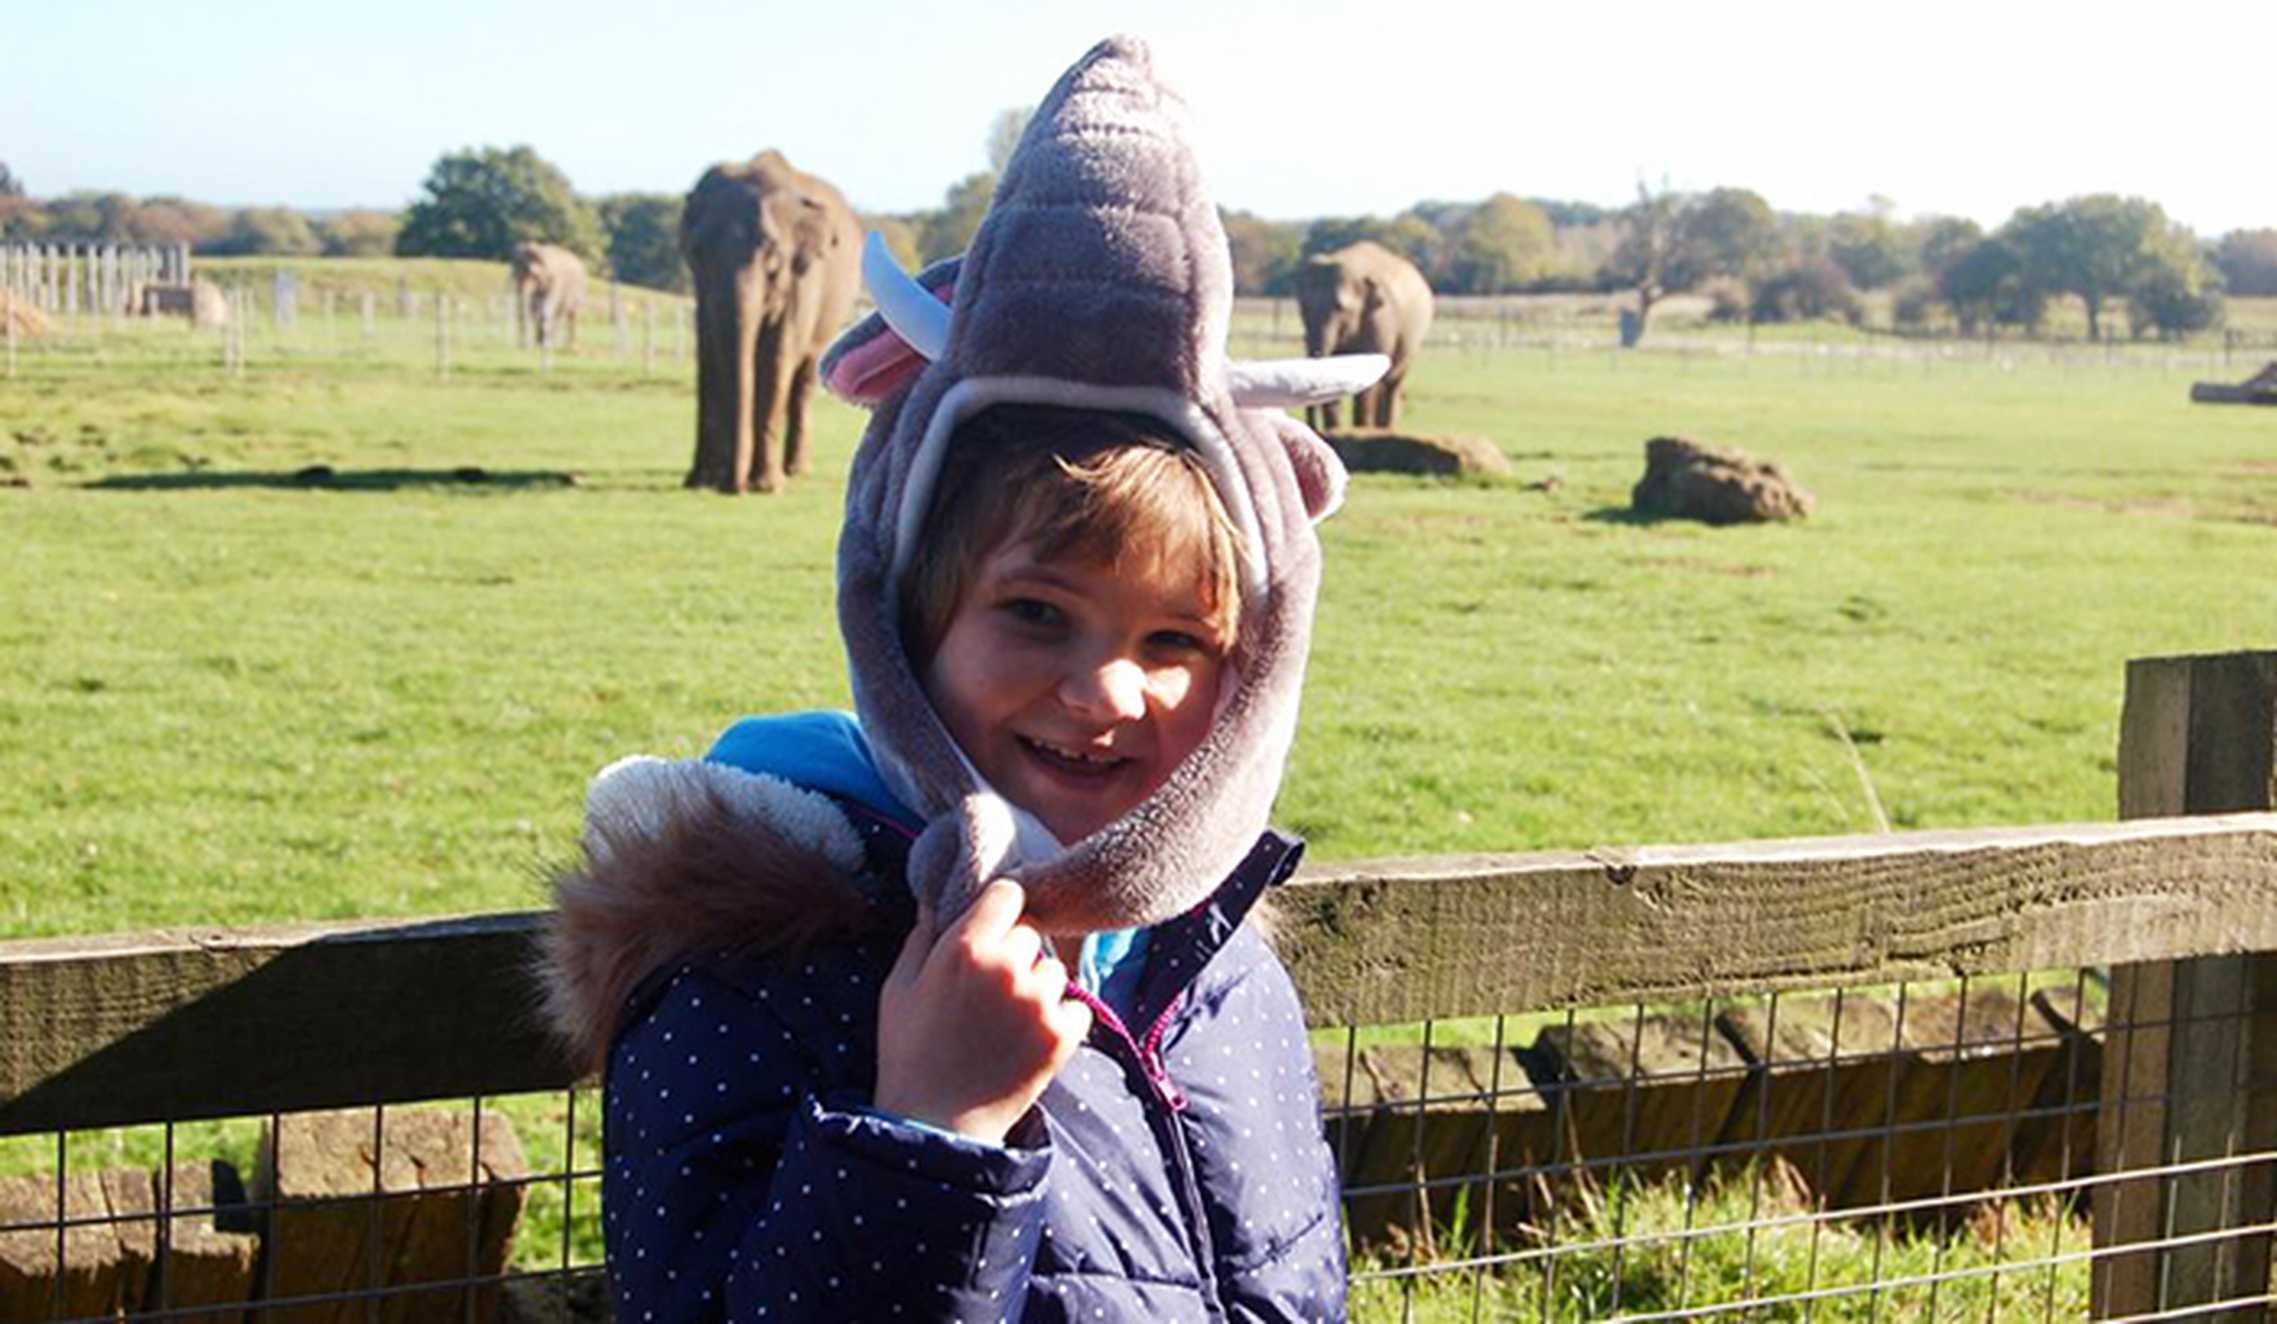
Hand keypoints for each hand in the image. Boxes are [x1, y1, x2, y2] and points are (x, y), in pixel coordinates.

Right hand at [874, 879, 1092, 1144]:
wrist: (935, 1122)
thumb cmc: (909, 1052)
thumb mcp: (899, 987)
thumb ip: (921, 936)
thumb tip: (935, 899)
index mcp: (964, 947)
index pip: (1009, 893)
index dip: (1001, 910)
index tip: (995, 927)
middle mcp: (1006, 967)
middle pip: (1031, 934)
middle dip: (1015, 955)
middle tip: (992, 990)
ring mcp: (1038, 1002)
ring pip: (1054, 972)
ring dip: (1038, 989)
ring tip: (1008, 1022)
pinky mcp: (1061, 1035)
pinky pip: (1077, 1007)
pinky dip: (1061, 1021)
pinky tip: (1029, 1040)